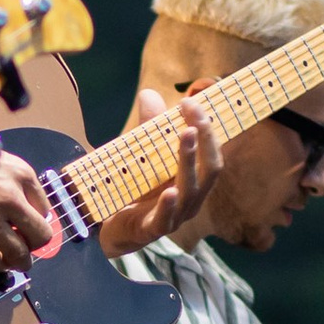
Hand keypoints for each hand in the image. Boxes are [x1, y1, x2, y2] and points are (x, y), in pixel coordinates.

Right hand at [0, 124, 51, 272]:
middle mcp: (10, 196)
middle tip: (26, 246)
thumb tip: (17, 194)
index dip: (36, 220)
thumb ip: (8, 176)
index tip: (28, 225)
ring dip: (20, 261)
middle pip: (40, 235)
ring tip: (16, 262)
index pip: (45, 209)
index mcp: (20, 173)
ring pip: (19, 253)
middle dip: (34, 244)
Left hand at [98, 88, 221, 257]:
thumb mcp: (144, 156)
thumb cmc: (136, 190)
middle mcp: (192, 199)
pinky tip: (169, 192)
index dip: (207, 128)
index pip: (212, 153)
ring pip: (191, 190)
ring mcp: (176, 217)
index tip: (191, 101)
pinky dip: (169, 205)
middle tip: (193, 113)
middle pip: (210, 170)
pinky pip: (165, 219)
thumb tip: (148, 93)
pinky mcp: (152, 230)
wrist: (112, 227)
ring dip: (188, 160)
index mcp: (196, 181)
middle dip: (205, 139)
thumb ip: (148, 128)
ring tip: (186, 135)